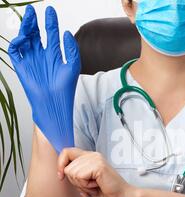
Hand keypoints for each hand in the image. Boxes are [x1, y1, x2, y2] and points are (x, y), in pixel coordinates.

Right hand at [8, 5, 80, 153]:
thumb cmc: (66, 87)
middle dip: (34, 21)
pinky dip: (17, 42)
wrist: (55, 103)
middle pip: (35, 34)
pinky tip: (24, 38)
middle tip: (33, 10)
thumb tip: (66, 32)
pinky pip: (15, 50)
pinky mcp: (21, 66)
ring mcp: (31, 60)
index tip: (50, 10)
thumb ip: (71, 49)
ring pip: (24, 39)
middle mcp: (42, 56)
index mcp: (54, 55)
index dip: (50, 22)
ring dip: (25, 27)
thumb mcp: (73, 66)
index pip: (51, 34)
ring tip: (29, 17)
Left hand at [57, 148, 132, 196]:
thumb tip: (61, 172)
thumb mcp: (86, 182)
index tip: (61, 176)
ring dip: (81, 184)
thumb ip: (75, 175)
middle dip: (75, 181)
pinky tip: (97, 185)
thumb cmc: (107, 191)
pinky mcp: (98, 165)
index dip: (60, 164)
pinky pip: (80, 176)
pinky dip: (86, 185)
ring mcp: (96, 159)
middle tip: (90, 185)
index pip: (66, 152)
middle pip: (67, 167)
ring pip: (72, 172)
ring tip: (94, 185)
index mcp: (90, 157)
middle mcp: (92, 155)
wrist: (122, 196)